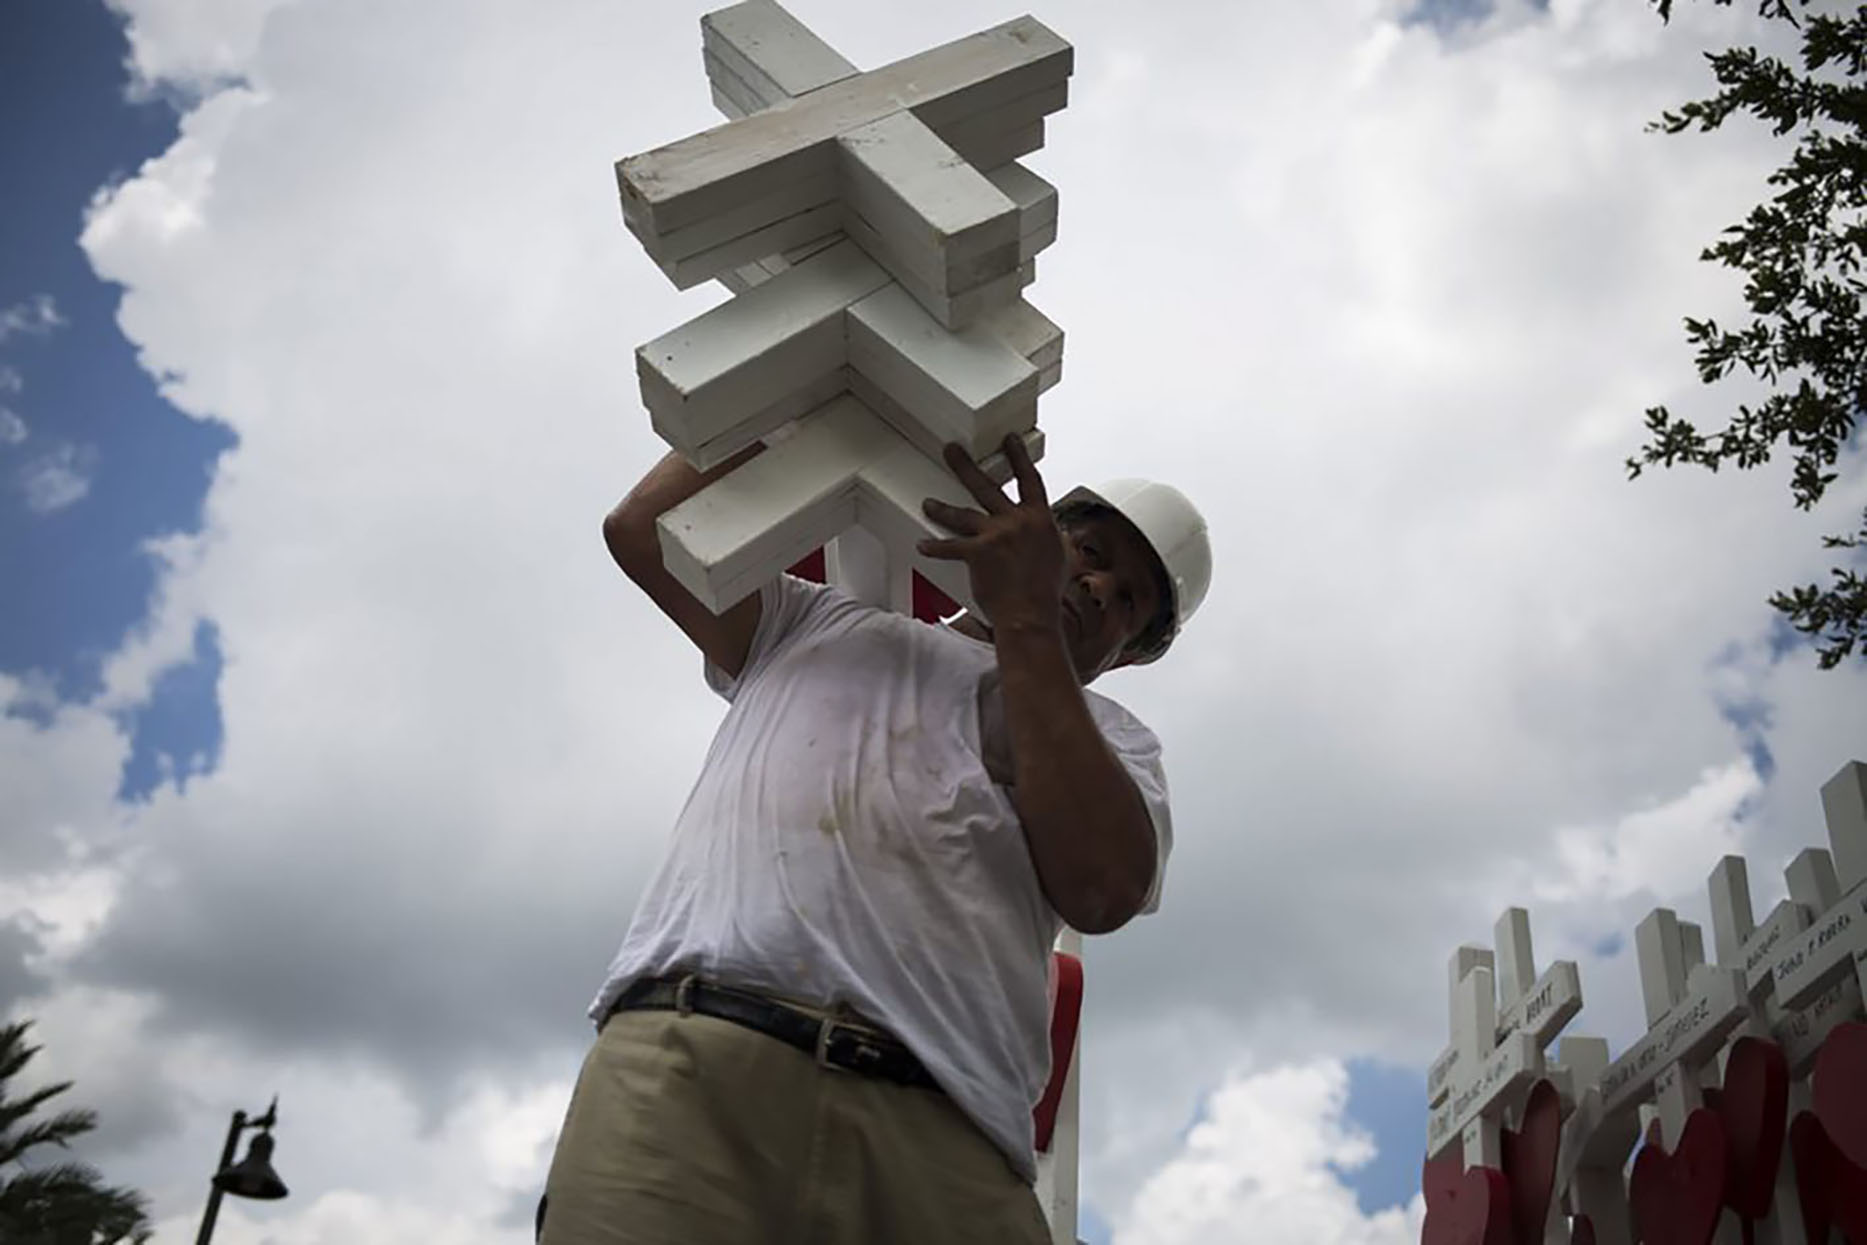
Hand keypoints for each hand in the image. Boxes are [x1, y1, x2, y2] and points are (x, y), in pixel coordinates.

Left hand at [919, 436, 1065, 632]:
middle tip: (951, 450)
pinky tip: (922, 545)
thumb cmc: (1046, 592)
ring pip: (962, 514)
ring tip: (928, 502)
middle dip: (965, 466)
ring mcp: (995, 535)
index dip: (1018, 457)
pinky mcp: (977, 554)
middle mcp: (1016, 521)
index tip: (1009, 440)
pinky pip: (950, 547)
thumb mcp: (1059, 557)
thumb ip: (1051, 537)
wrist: (1031, 614)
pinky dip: (935, 548)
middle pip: (987, 486)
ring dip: (942, 508)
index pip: (1029, 480)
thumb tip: (1051, 533)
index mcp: (1039, 519)